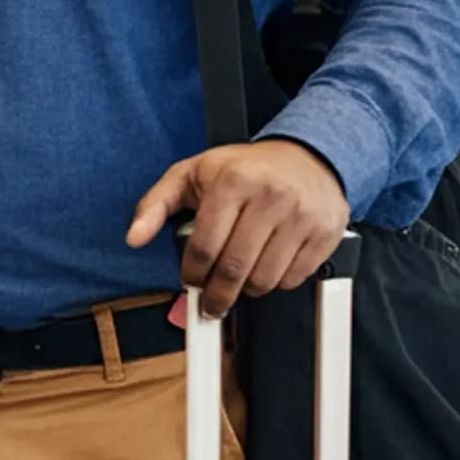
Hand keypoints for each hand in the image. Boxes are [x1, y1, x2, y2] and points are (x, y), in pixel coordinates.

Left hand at [126, 138, 349, 319]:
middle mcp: (270, 196)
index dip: (193, 273)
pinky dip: (276, 283)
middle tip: (211, 303)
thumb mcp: (191, 174)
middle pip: (235, 267)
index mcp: (233, 181)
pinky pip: (294, 278)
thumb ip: (155, 204)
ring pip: (265, 278)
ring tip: (238, 281)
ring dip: (246, 290)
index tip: (191, 281)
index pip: (205, 245)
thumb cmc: (243, 168)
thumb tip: (133, 237)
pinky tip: (266, 268)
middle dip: (217, 295)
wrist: (307, 156)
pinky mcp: (325, 232)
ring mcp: (301, 215)